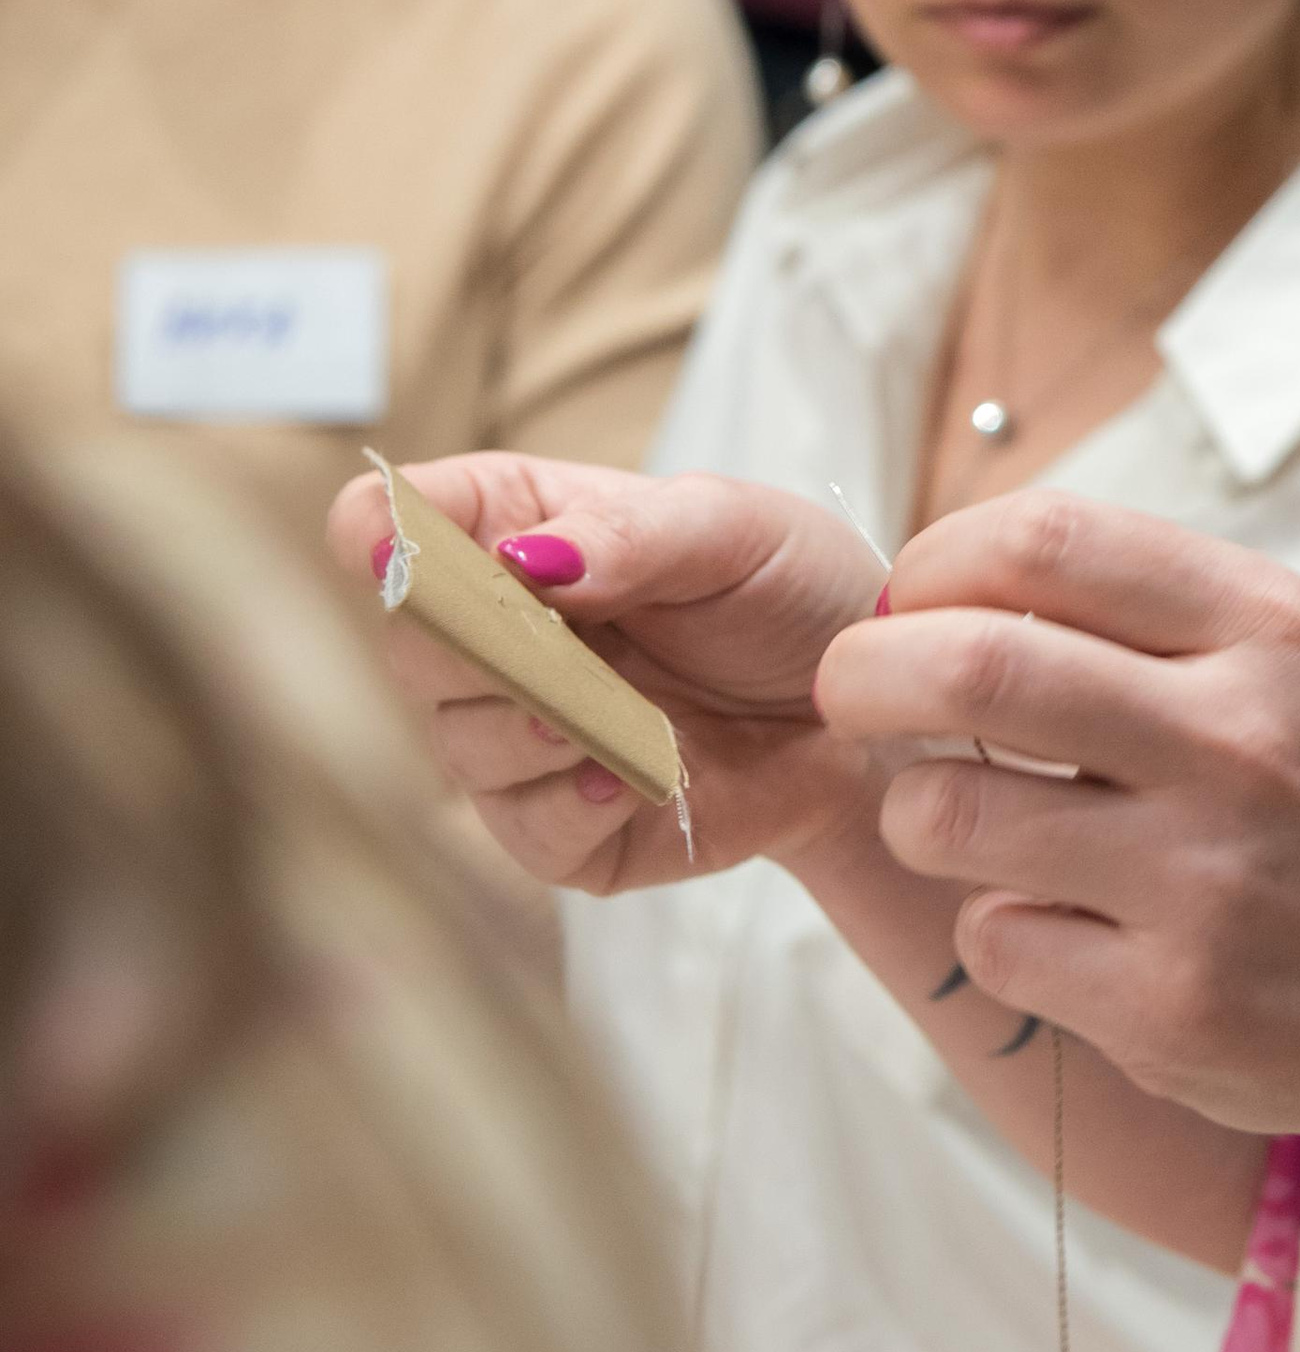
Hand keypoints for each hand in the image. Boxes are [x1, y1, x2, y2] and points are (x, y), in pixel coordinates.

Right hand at [325, 455, 887, 890]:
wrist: (867, 708)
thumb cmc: (791, 591)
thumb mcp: (735, 529)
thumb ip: (631, 535)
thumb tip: (520, 563)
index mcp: (513, 531)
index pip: (387, 519)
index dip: (380, 531)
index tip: (406, 550)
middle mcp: (497, 635)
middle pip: (407, 641)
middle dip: (472, 643)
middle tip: (555, 641)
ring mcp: (522, 738)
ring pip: (459, 742)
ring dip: (533, 727)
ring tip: (616, 715)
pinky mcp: (566, 831)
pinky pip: (523, 833)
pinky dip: (570, 805)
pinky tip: (629, 777)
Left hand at [811, 493, 1299, 1145]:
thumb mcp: (1298, 672)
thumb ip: (1144, 620)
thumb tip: (935, 585)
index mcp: (1271, 627)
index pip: (1041, 539)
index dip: (931, 558)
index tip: (907, 598)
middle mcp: (1242, 738)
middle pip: (966, 663)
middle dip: (864, 671)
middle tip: (850, 690)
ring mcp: (1205, 878)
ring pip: (946, 810)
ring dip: (918, 812)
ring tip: (964, 822)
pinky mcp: (1171, 1001)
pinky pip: (991, 939)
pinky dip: (996, 930)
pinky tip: (1066, 931)